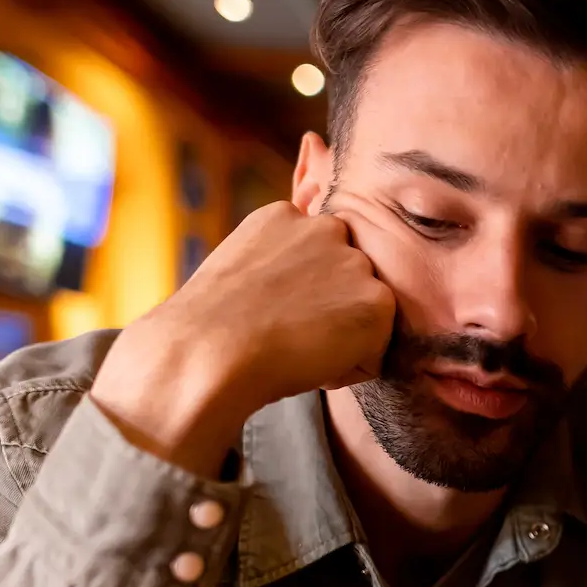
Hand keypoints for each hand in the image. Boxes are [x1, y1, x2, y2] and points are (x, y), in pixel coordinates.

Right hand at [91, 202, 395, 473]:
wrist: (209, 351)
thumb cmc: (210, 328)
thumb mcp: (240, 269)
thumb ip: (280, 260)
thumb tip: (306, 256)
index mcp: (285, 216)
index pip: (318, 257)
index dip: (301, 296)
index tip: (271, 312)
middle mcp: (327, 228)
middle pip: (347, 284)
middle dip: (327, 312)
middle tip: (284, 333)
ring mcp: (356, 263)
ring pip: (363, 319)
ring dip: (340, 340)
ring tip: (293, 347)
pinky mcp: (377, 301)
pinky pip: (374, 355)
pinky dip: (349, 370)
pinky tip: (309, 363)